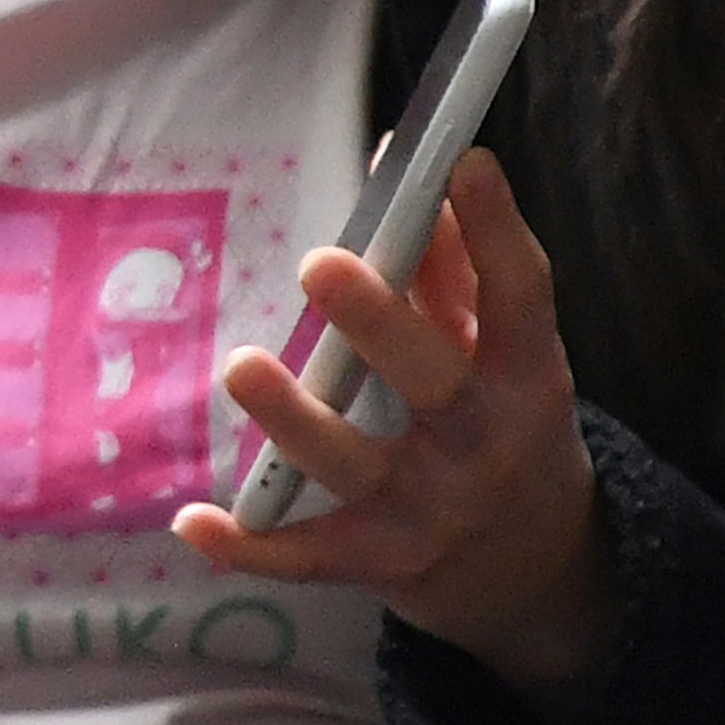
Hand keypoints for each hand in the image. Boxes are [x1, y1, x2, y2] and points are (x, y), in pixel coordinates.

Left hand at [179, 150, 610, 704]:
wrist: (531, 563)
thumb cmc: (496, 417)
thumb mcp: (498, 351)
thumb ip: (450, 267)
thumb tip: (399, 169)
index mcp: (526, 376)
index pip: (519, 297)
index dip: (497, 229)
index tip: (463, 161)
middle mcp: (483, 443)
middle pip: (433, 381)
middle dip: (379, 323)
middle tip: (320, 263)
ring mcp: (430, 510)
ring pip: (355, 466)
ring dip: (294, 420)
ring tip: (242, 364)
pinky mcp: (379, 562)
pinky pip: (308, 557)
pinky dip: (250, 547)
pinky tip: (192, 522)